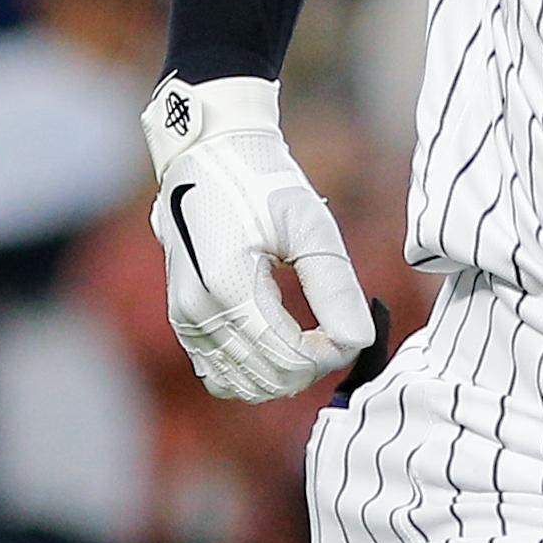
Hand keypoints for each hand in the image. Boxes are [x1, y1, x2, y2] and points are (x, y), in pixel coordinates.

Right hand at [143, 74, 375, 402]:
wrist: (207, 157)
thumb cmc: (261, 183)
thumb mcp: (308, 225)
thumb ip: (335, 287)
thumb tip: (360, 340)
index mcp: (229, 287)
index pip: (289, 359)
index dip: (331, 354)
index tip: (352, 328)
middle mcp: (199, 312)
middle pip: (269, 379)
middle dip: (311, 364)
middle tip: (336, 328)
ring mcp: (185, 319)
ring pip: (243, 385)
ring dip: (283, 373)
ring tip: (310, 333)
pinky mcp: (182, 320)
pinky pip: (218, 374)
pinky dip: (253, 371)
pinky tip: (278, 340)